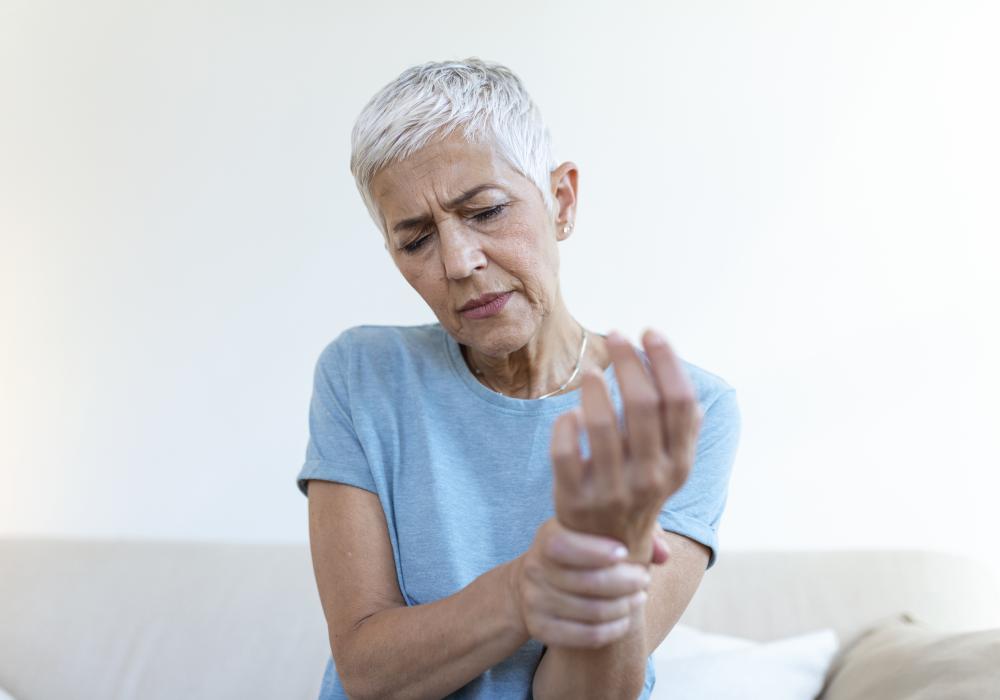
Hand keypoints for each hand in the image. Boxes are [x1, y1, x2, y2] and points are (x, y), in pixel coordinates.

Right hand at [510, 517, 650, 648]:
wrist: (535, 583)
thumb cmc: (578, 550)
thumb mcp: (594, 532)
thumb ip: (633, 530)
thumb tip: (663, 554)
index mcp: (546, 538)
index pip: (565, 545)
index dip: (596, 551)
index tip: (625, 553)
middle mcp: (535, 569)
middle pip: (587, 582)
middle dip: (625, 582)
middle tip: (644, 579)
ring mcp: (535, 601)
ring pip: (592, 611)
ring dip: (624, 607)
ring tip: (639, 597)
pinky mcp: (540, 628)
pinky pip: (586, 635)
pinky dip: (613, 630)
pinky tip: (625, 620)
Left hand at [551, 329, 702, 561]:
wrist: (604, 553)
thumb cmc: (638, 494)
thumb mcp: (668, 469)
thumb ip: (680, 434)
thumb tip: (691, 393)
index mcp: (678, 465)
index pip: (680, 402)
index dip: (666, 361)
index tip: (649, 333)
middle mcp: (650, 478)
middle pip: (644, 404)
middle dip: (629, 360)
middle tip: (616, 336)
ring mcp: (612, 490)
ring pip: (602, 424)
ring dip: (596, 388)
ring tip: (592, 371)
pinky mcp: (574, 498)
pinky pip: (565, 451)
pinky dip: (566, 424)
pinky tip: (570, 414)